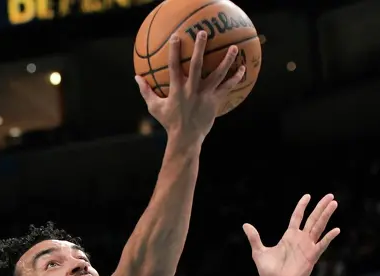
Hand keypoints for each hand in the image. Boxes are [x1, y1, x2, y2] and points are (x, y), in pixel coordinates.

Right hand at [136, 32, 244, 147]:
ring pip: (218, 74)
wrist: (185, 138)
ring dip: (227, 60)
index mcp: (177, 89)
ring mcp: (205, 95)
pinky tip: (243, 69)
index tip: (177, 37)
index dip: (174, 51)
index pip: (174, 66)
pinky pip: (227, 87)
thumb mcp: (155, 107)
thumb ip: (146, 91)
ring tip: (234, 48)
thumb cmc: (169, 122)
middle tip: (204, 33)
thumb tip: (136, 77)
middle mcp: (192, 90)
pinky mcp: (215, 101)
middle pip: (197, 65)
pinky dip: (235, 78)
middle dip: (200, 48)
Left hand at [243, 194, 339, 275]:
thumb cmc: (268, 272)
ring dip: (326, 216)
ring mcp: (307, 247)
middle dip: (320, 207)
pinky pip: (322, 245)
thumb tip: (245, 225)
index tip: (308, 196)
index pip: (297, 217)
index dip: (302, 206)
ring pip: (319, 228)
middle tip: (330, 195)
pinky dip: (328, 238)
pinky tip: (336, 230)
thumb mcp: (258, 252)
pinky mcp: (312, 257)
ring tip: (334, 203)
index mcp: (289, 236)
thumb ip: (254, 238)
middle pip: (312, 219)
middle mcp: (300, 240)